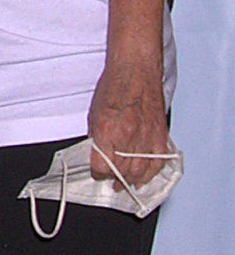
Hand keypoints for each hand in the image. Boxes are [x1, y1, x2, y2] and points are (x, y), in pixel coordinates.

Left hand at [87, 59, 168, 184]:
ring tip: (127, 184)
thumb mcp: (93, 113)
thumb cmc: (113, 87)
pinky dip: (152, 173)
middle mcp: (128, 136)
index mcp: (107, 131)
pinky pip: (158, 162)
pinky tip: (146, 177)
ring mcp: (146, 137)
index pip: (101, 166)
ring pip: (140, 171)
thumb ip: (96, 137)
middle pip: (121, 172)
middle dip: (115, 179)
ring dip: (133, 181)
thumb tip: (98, 155)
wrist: (136, 70)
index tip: (97, 173)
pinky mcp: (160, 135)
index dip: (98, 173)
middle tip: (112, 183)